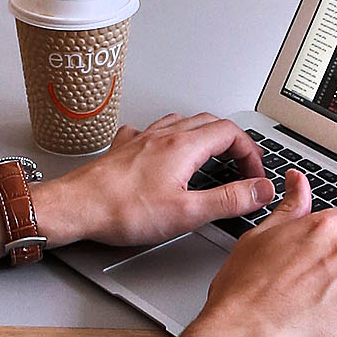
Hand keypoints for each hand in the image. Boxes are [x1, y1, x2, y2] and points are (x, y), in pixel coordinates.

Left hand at [48, 113, 271, 252]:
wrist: (76, 207)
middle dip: (232, 141)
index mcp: (183, 147)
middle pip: (209, 123)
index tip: (254, 175)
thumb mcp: (187, 213)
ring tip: (211, 154)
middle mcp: (163, 136)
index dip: (250, 152)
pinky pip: (152, 131)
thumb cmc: (122, 211)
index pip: (231, 133)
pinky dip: (169, 138)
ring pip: (181, 122)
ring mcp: (142, 139)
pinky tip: (163, 151)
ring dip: (203, 135)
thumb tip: (260, 190)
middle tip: (240, 165)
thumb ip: (228, 200)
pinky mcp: (124, 149)